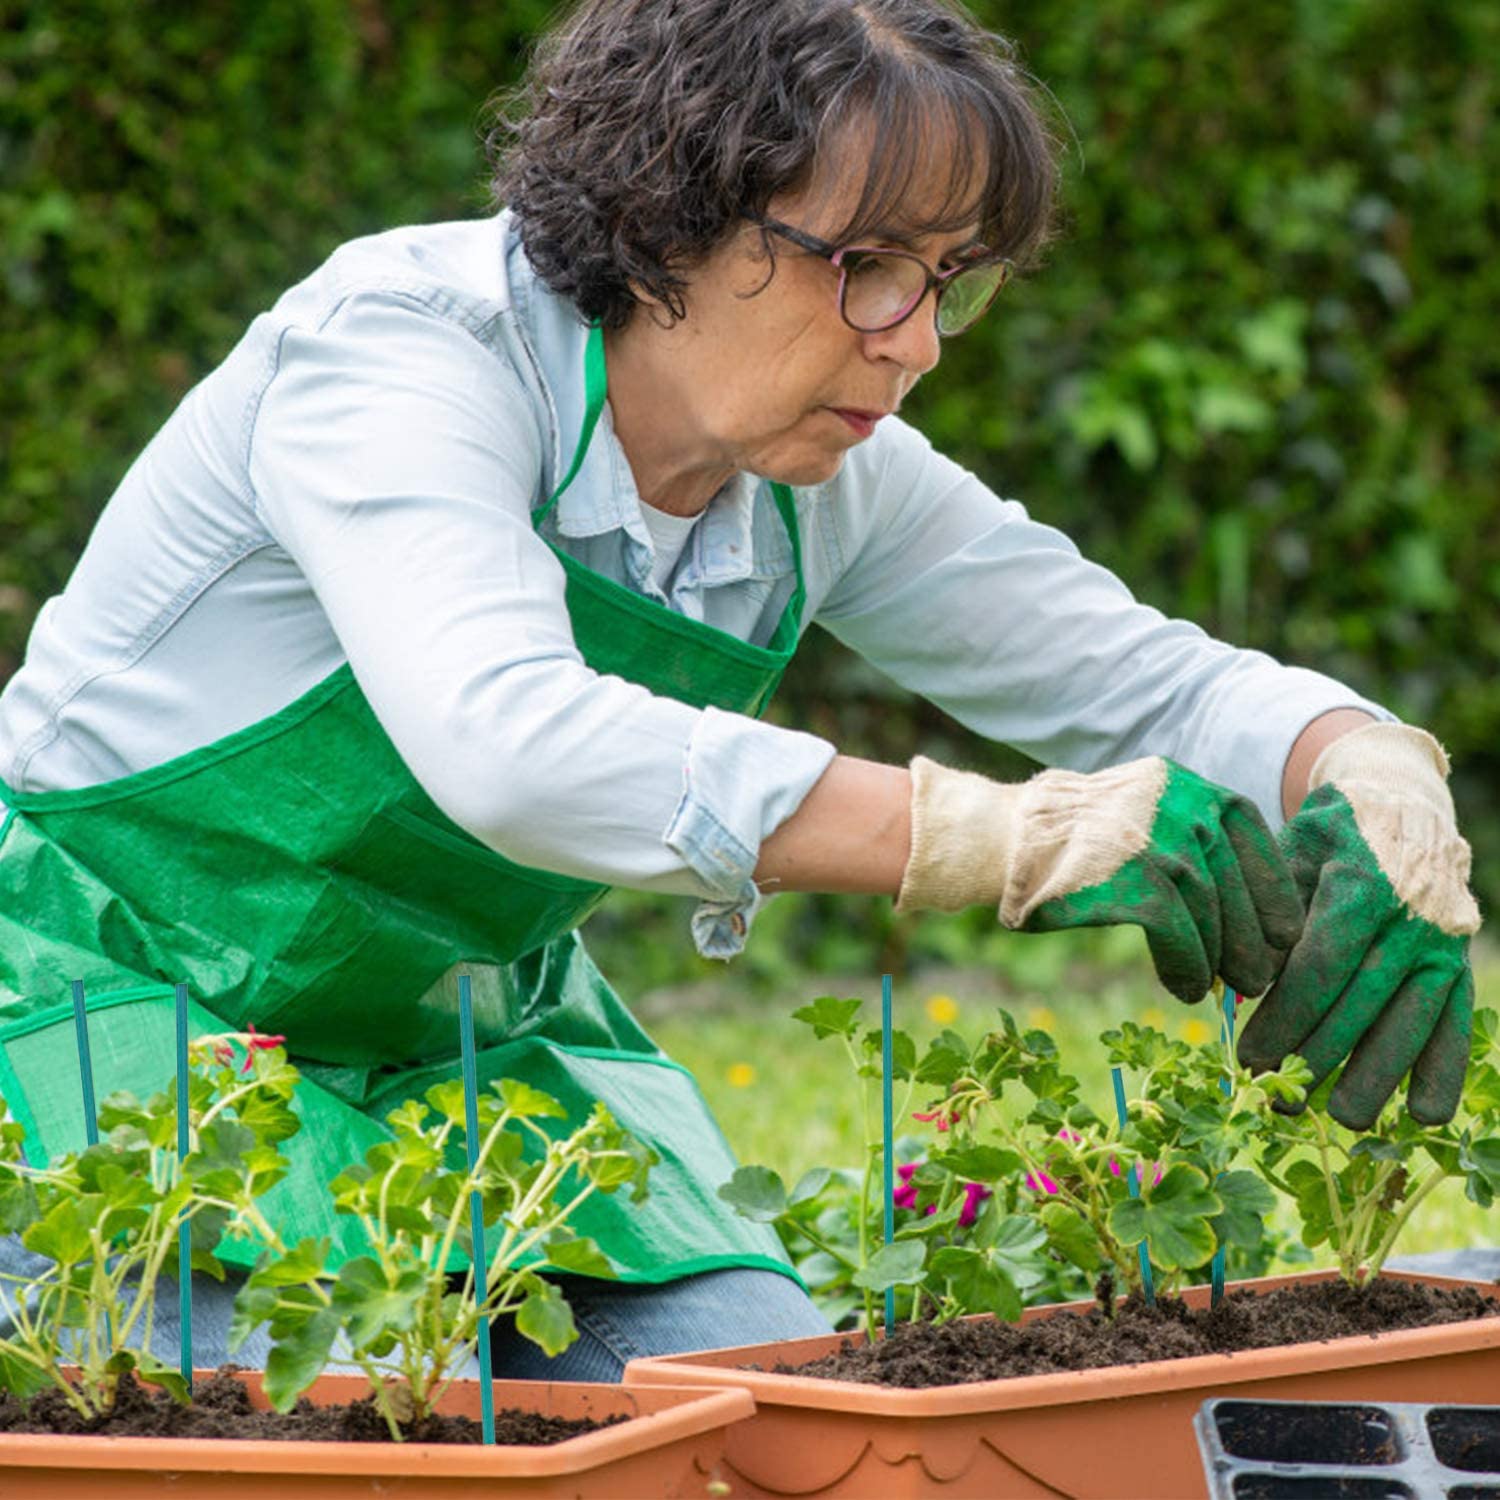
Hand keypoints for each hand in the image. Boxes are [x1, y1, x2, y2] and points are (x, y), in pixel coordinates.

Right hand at [897, 755, 1303, 1003]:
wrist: (1005, 839)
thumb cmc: (1071, 837)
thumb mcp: (1137, 808)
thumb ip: (1187, 832)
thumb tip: (1248, 902)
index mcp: (1185, 785)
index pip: (1252, 836)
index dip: (1274, 888)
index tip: (1283, 929)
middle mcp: (1181, 807)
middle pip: (1238, 883)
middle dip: (1254, 937)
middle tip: (1259, 976)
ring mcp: (1160, 844)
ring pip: (1214, 915)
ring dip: (1222, 959)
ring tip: (1219, 986)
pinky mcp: (1137, 884)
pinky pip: (1182, 938)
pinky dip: (1189, 968)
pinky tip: (1185, 986)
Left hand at [1237, 724, 1480, 1128]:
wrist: (1399, 803)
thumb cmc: (1325, 833)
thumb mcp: (1288, 850)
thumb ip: (1268, 910)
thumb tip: (1244, 978)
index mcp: (1363, 885)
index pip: (1321, 968)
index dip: (1284, 1019)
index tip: (1249, 1058)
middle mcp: (1412, 919)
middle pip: (1361, 1005)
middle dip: (1315, 1058)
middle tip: (1274, 1098)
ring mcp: (1443, 947)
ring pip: (1410, 1024)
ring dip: (1374, 1078)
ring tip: (1335, 1119)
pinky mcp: (1460, 967)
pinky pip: (1454, 1026)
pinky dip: (1441, 1071)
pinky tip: (1420, 1115)